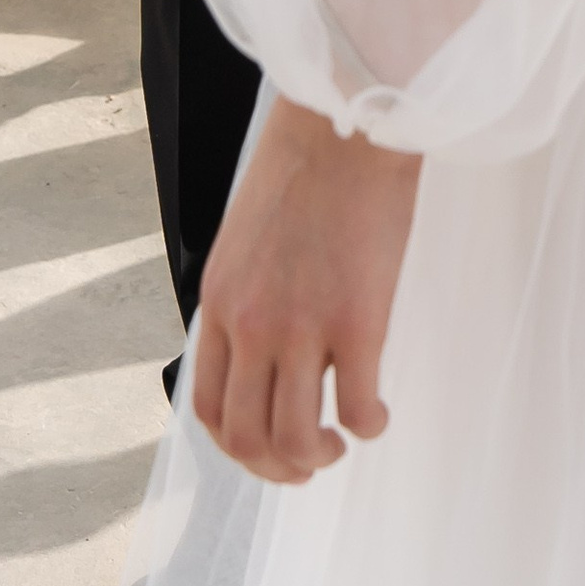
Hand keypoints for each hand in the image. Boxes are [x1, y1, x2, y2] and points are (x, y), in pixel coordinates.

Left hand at [193, 97, 421, 482]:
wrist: (347, 117)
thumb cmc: (305, 164)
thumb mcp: (245, 236)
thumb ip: (245, 294)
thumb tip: (263, 349)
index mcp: (218, 300)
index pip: (207, 408)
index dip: (237, 447)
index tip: (268, 444)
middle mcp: (250, 323)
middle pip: (246, 439)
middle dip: (278, 467)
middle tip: (310, 460)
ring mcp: (302, 326)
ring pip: (296, 440)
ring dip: (319, 457)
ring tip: (341, 440)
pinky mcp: (358, 321)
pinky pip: (358, 410)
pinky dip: (369, 427)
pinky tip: (378, 413)